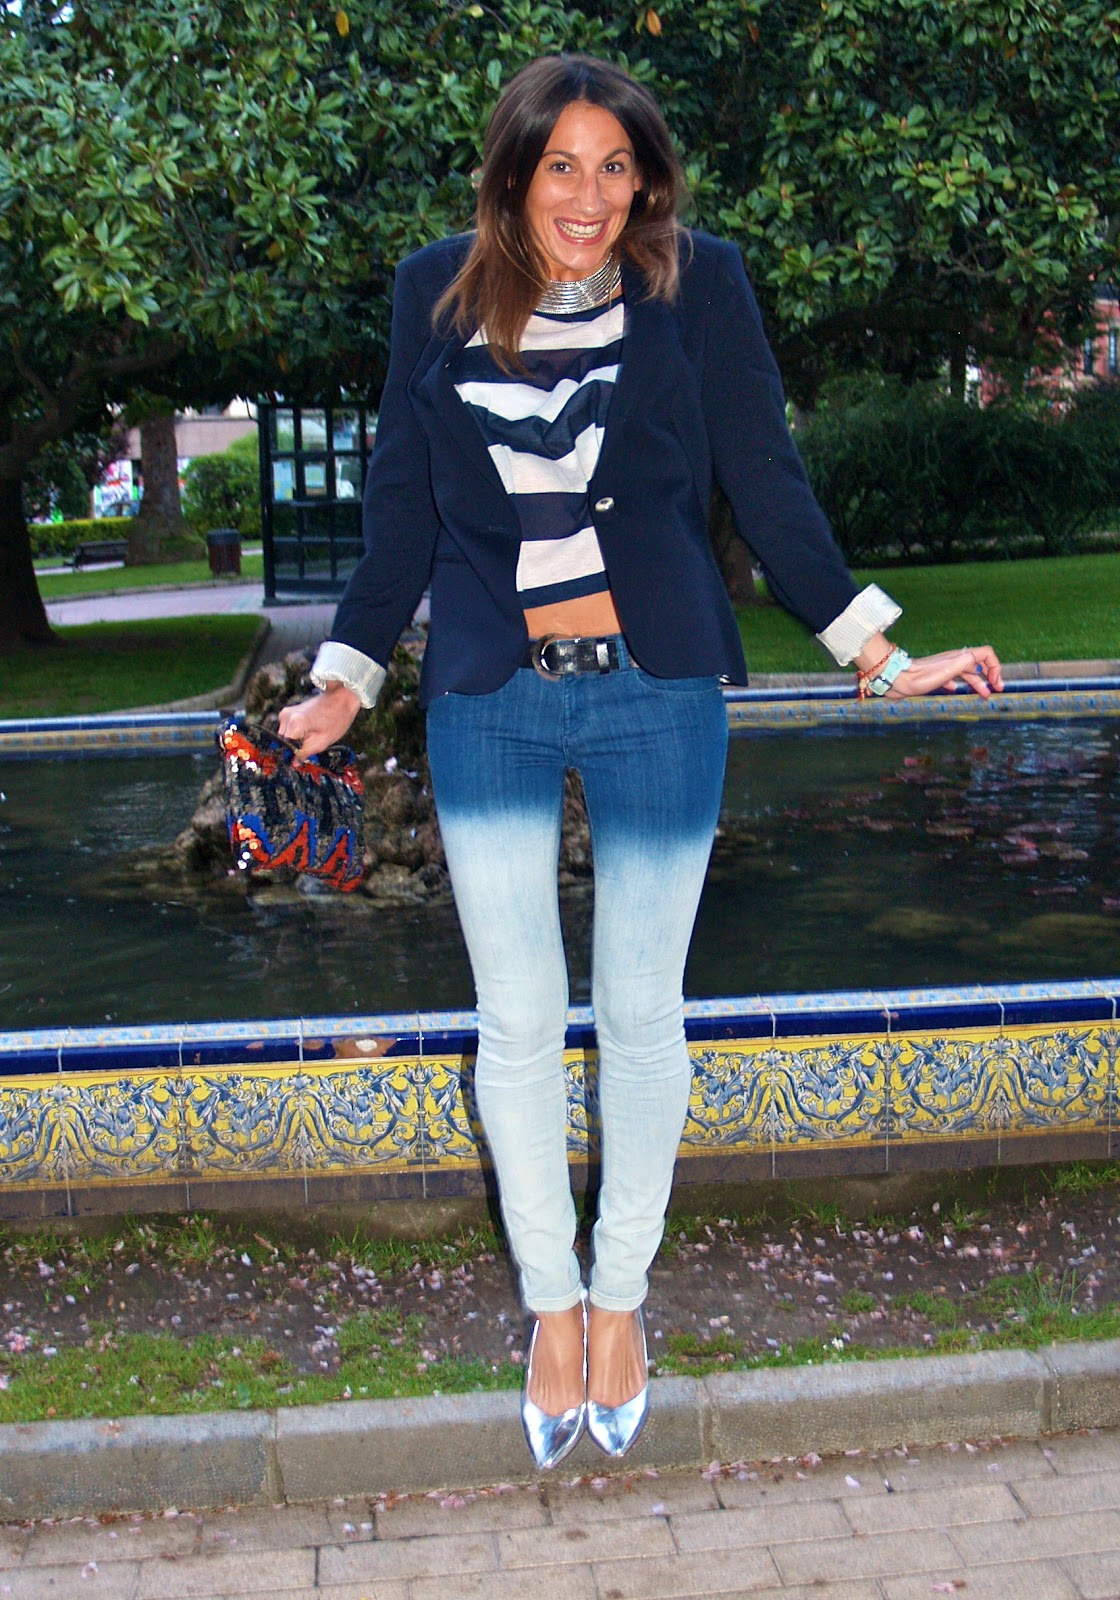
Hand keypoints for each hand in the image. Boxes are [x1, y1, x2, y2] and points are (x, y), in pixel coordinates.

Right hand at [276, 682, 360, 757]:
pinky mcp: (288, 712)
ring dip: (294, 741)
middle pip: (282, 742)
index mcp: (294, 724)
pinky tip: (308, 732)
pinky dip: (295, 734)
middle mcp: (286, 717)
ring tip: (310, 737)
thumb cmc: (336, 719)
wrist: (340, 699)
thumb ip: (304, 754)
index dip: (291, 756)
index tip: (298, 761)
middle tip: (307, 749)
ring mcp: (285, 713)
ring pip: (284, 736)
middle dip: (293, 748)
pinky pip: (287, 729)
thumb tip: (293, 763)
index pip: (284, 748)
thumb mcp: (322, 742)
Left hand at [888, 646, 1003, 700]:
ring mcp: (944, 668)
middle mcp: (954, 661)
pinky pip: (952, 679)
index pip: (986, 654)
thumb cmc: (921, 676)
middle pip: (979, 665)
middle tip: (997, 690)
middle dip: (990, 676)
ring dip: (978, 683)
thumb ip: (966, 663)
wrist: (897, 679)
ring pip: (967, 673)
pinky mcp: (935, 677)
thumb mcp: (948, 669)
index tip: (995, 682)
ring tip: (984, 695)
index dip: (995, 666)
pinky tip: (957, 690)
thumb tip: (981, 663)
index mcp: (959, 657)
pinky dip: (959, 685)